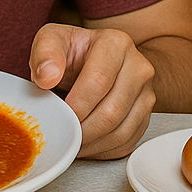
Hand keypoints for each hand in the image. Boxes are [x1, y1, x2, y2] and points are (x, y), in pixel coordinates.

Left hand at [29, 23, 156, 159]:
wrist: (92, 60)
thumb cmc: (71, 52)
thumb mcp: (50, 41)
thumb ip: (44, 54)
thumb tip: (47, 76)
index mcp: (116, 43)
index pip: (99, 81)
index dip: (77, 104)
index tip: (61, 114)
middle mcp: (138, 67)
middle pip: (112, 111)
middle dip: (83, 129)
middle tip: (63, 133)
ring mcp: (146, 93)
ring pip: (121, 131)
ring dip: (92, 143)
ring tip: (71, 141)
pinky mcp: (145, 115)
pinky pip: (127, 142)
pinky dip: (103, 150)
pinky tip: (85, 144)